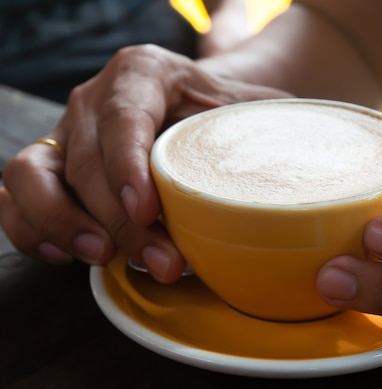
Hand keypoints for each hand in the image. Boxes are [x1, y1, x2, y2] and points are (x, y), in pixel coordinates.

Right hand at [0, 44, 290, 281]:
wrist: (199, 110)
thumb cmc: (225, 113)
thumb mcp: (250, 110)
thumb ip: (263, 128)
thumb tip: (294, 171)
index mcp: (142, 73)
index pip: (124, 117)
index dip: (128, 167)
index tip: (148, 211)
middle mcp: (94, 100)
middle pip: (86, 160)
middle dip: (120, 220)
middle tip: (163, 263)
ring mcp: (67, 134)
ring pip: (31, 175)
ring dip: (62, 224)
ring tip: (104, 257)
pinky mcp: (52, 168)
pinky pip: (17, 197)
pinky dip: (33, 229)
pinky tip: (69, 256)